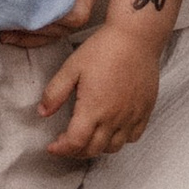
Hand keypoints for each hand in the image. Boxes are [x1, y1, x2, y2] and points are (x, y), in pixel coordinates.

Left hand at [37, 15, 167, 163]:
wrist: (136, 36)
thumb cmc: (104, 48)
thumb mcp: (72, 67)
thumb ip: (55, 92)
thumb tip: (43, 112)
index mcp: (93, 108)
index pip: (75, 142)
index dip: (61, 149)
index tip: (52, 146)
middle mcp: (114, 117)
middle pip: (93, 150)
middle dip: (76, 152)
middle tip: (66, 143)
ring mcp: (132, 116)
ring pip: (114, 147)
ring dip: (97, 148)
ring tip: (87, 138)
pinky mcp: (145, 110)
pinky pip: (133, 137)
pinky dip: (120, 140)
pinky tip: (111, 129)